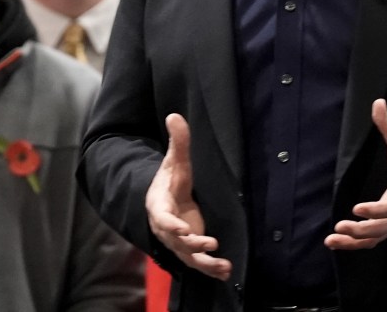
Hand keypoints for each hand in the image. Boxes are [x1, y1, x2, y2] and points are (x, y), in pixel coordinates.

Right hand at [145, 113, 231, 280]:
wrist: (166, 199)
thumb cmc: (170, 180)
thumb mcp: (176, 161)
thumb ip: (178, 142)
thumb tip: (174, 115)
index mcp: (159, 206)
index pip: (162, 217)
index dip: (171, 224)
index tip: (183, 228)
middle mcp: (167, 228)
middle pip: (176, 240)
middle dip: (191, 244)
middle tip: (208, 243)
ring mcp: (178, 241)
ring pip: (188, 257)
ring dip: (204, 263)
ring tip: (222, 265)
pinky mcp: (189, 249)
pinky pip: (198, 262)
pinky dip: (211, 269)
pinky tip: (227, 271)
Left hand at [325, 99, 386, 250]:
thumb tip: (378, 103)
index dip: (376, 210)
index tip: (357, 208)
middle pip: (382, 228)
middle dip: (361, 230)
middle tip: (340, 226)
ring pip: (376, 238)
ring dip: (354, 242)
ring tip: (332, 240)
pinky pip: (373, 239)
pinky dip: (355, 244)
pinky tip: (337, 241)